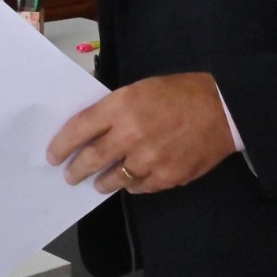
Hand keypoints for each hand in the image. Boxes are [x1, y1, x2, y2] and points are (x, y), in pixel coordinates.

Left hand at [47, 72, 235, 193]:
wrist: (223, 110)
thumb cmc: (180, 93)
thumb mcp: (140, 89)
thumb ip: (114, 108)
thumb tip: (91, 127)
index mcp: (121, 106)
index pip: (79, 128)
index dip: (61, 144)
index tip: (53, 154)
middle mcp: (131, 134)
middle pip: (91, 159)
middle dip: (75, 170)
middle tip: (69, 175)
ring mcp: (149, 159)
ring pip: (114, 179)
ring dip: (102, 182)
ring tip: (98, 182)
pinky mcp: (166, 177)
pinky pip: (139, 188)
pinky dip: (132, 184)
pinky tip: (132, 180)